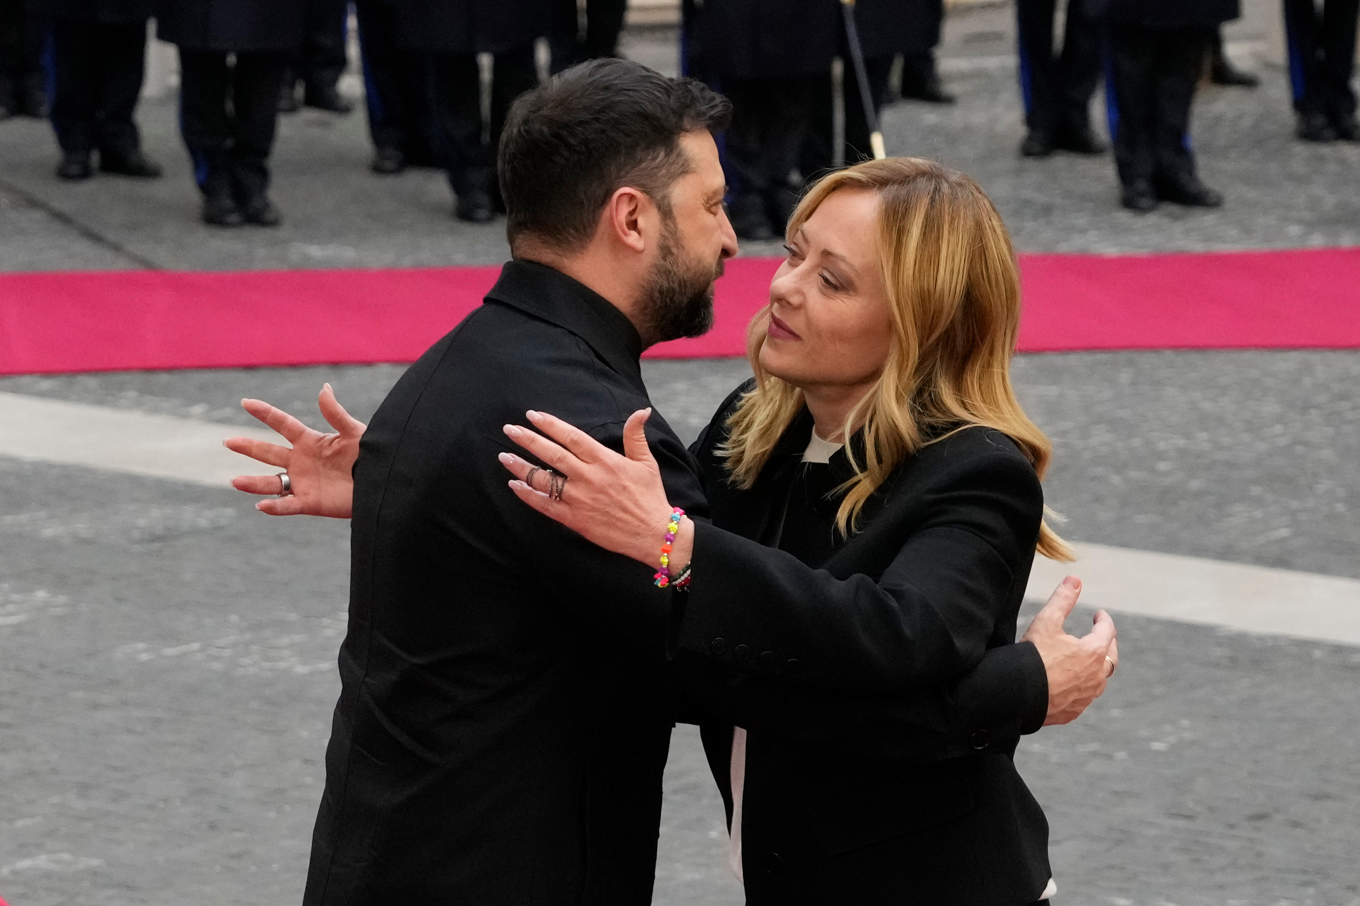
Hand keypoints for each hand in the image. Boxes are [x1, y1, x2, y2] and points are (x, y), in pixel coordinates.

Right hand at [223, 383, 363, 517]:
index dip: (265, 413)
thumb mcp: (354, 433)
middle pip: (269, 452)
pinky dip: (275, 507)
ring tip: (234, 481)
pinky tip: (261, 505)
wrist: (384, 485)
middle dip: (249, 447)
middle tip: (228, 441)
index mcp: (311, 441)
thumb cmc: (373, 456)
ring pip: (271, 482)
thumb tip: (323, 388)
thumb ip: (336, 414)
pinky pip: (287, 505)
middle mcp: (302, 461)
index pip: (282, 424)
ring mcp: (304, 483)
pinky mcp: (311, 503)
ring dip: (253, 483)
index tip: (245, 402)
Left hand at [498, 408, 692, 568]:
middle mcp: (589, 477)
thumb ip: (636, 435)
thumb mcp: (646, 462)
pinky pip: (545, 505)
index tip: (533, 416)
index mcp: (605, 460)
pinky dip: (528, 495)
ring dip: (521, 467)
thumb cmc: (650, 497)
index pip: (571, 437)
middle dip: (528, 440)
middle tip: (510, 429)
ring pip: (544, 479)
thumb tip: (640, 411)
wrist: (653, 534)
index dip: (550, 425)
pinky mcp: (575, 519)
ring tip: (504, 456)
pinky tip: (514, 485)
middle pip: (552, 454)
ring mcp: (579, 499)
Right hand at [1021, 576, 1118, 725]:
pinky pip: (1085, 696)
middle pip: (1111, 657)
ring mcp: (1087, 696)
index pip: (1108, 631)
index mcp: (1094, 652)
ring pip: (1100, 679)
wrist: (1018, 695)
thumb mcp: (1046, 621)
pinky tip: (1073, 682)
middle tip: (1102, 636)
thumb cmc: (1033, 656)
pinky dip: (1084, 686)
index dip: (1104, 620)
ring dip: (1097, 667)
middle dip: (1108, 644)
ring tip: (1088, 660)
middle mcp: (1097, 676)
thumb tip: (1075, 580)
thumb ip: (1063, 599)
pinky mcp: (1075, 710)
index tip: (1099, 615)